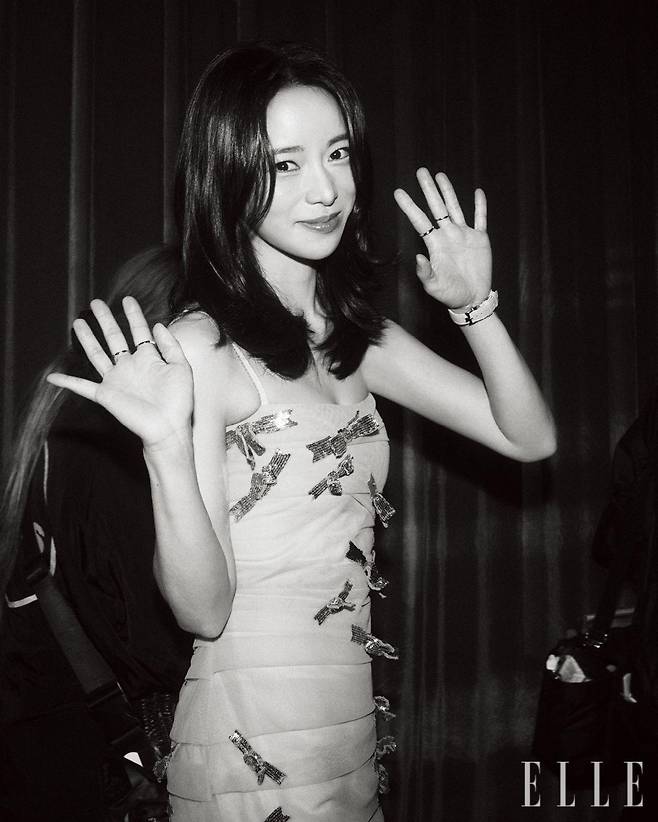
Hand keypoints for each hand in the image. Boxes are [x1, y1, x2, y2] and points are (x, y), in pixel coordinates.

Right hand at [47, 297, 193, 448]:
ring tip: (79, 322)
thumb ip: (170, 346)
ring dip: (88, 339)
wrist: (168, 428)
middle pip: (114, 338)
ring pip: (97, 354)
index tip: (128, 299)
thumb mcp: (181, 368)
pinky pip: (82, 387)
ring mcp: (117, 380)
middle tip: (96, 303)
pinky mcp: (106, 395)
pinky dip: (67, 382)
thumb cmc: (178, 402)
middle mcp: (130, 367)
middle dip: (106, 320)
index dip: (134, 315)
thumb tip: (158, 324)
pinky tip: (53, 378)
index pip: (139, 332)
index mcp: (149, 359)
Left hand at [394, 170, 491, 309]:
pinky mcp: (480, 239)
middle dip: (428, 189)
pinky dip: (480, 206)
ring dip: (448, 191)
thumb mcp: (433, 286)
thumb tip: (418, 257)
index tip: (398, 192)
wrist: (471, 299)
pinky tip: (478, 192)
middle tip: (420, 171)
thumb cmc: (449, 294)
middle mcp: (447, 236)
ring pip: (455, 208)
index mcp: (434, 245)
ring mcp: (463, 235)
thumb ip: (425, 272)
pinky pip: (480, 219)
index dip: (409, 206)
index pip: (419, 221)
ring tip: (440, 175)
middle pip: (436, 207)